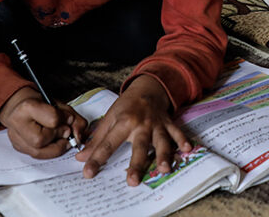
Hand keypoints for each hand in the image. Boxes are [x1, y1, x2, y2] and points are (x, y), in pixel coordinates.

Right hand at [0, 87, 87, 158]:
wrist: (19, 104)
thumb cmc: (40, 102)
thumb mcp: (59, 104)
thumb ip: (73, 118)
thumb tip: (78, 136)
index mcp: (27, 107)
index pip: (52, 120)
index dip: (64, 121)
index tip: (67, 119)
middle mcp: (17, 124)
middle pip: (41, 140)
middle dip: (58, 137)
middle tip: (65, 131)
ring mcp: (15, 138)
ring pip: (38, 153)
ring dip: (56, 147)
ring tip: (62, 140)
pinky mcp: (18, 147)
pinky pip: (36, 155)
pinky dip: (49, 151)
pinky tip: (54, 144)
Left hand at [75, 74, 191, 184]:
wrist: (147, 88)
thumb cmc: (127, 105)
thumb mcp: (109, 118)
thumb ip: (97, 140)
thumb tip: (81, 158)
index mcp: (123, 122)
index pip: (108, 143)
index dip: (97, 158)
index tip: (88, 172)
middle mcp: (141, 124)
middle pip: (138, 146)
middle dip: (136, 164)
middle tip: (132, 181)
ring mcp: (156, 124)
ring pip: (160, 141)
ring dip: (163, 154)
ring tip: (164, 169)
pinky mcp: (168, 124)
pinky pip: (176, 132)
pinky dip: (182, 140)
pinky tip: (187, 149)